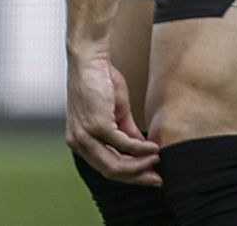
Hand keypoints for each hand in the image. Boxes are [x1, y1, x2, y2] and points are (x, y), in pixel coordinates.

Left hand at [65, 47, 159, 184]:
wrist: (90, 58)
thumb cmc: (101, 80)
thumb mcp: (116, 112)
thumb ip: (126, 133)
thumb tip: (142, 152)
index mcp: (79, 141)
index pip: (104, 167)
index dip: (128, 175)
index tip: (148, 177)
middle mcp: (78, 142)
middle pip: (110, 171)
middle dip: (136, 177)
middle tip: (157, 179)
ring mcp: (86, 135)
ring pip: (116, 165)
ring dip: (140, 166)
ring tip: (157, 160)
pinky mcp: (97, 125)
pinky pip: (123, 145)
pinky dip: (140, 149)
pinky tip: (153, 148)